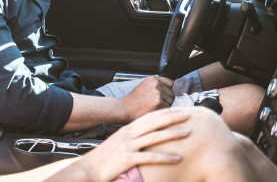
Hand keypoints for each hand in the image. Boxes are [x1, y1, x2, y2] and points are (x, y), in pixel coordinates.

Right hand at [71, 108, 190, 181]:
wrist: (88, 168)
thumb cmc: (104, 158)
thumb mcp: (118, 143)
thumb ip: (131, 138)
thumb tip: (144, 137)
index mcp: (127, 129)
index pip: (149, 116)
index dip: (165, 112)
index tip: (178, 109)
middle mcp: (128, 134)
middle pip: (155, 122)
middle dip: (172, 117)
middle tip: (188, 114)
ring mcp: (128, 145)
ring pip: (155, 136)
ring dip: (173, 133)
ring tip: (188, 132)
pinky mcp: (128, 159)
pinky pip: (150, 157)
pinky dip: (165, 157)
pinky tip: (178, 158)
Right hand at [121, 76, 174, 121]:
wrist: (125, 109)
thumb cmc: (134, 101)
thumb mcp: (144, 86)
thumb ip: (156, 85)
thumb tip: (169, 88)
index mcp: (153, 79)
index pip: (170, 83)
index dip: (167, 90)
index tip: (162, 95)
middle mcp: (156, 84)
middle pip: (171, 93)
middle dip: (166, 99)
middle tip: (154, 103)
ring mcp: (158, 93)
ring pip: (171, 101)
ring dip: (165, 105)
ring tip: (153, 106)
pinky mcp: (159, 103)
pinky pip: (168, 108)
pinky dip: (162, 111)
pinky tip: (153, 110)